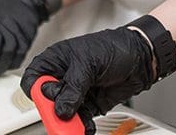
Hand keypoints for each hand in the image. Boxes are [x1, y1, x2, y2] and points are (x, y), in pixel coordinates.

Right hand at [20, 25, 159, 133]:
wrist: (141, 58)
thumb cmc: (114, 47)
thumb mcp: (88, 64)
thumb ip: (73, 88)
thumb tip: (61, 108)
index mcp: (56, 60)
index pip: (34, 78)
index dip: (36, 91)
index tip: (45, 101)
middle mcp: (64, 77)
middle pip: (47, 100)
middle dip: (54, 110)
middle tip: (63, 115)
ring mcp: (76, 92)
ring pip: (63, 113)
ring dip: (69, 122)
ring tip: (76, 126)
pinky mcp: (89, 104)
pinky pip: (79, 120)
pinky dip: (82, 127)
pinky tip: (86, 127)